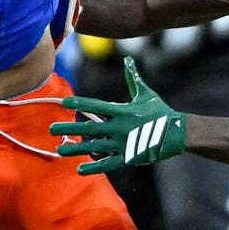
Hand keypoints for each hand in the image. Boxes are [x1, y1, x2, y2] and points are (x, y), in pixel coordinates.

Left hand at [49, 56, 185, 174]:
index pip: (96, 106)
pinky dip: (94, 167)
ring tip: (60, 150)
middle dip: (69, 128)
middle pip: (89, 127)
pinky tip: (80, 169)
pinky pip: (108, 163)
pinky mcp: (129, 157)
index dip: (79, 104)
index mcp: (122, 111)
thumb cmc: (160, 112)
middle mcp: (120, 127)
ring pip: (95, 146)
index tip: (64, 103)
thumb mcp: (146, 93)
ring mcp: (123, 144)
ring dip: (77, 148)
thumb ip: (133, 78)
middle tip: (51, 130)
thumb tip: (127, 60)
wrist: (177, 133)